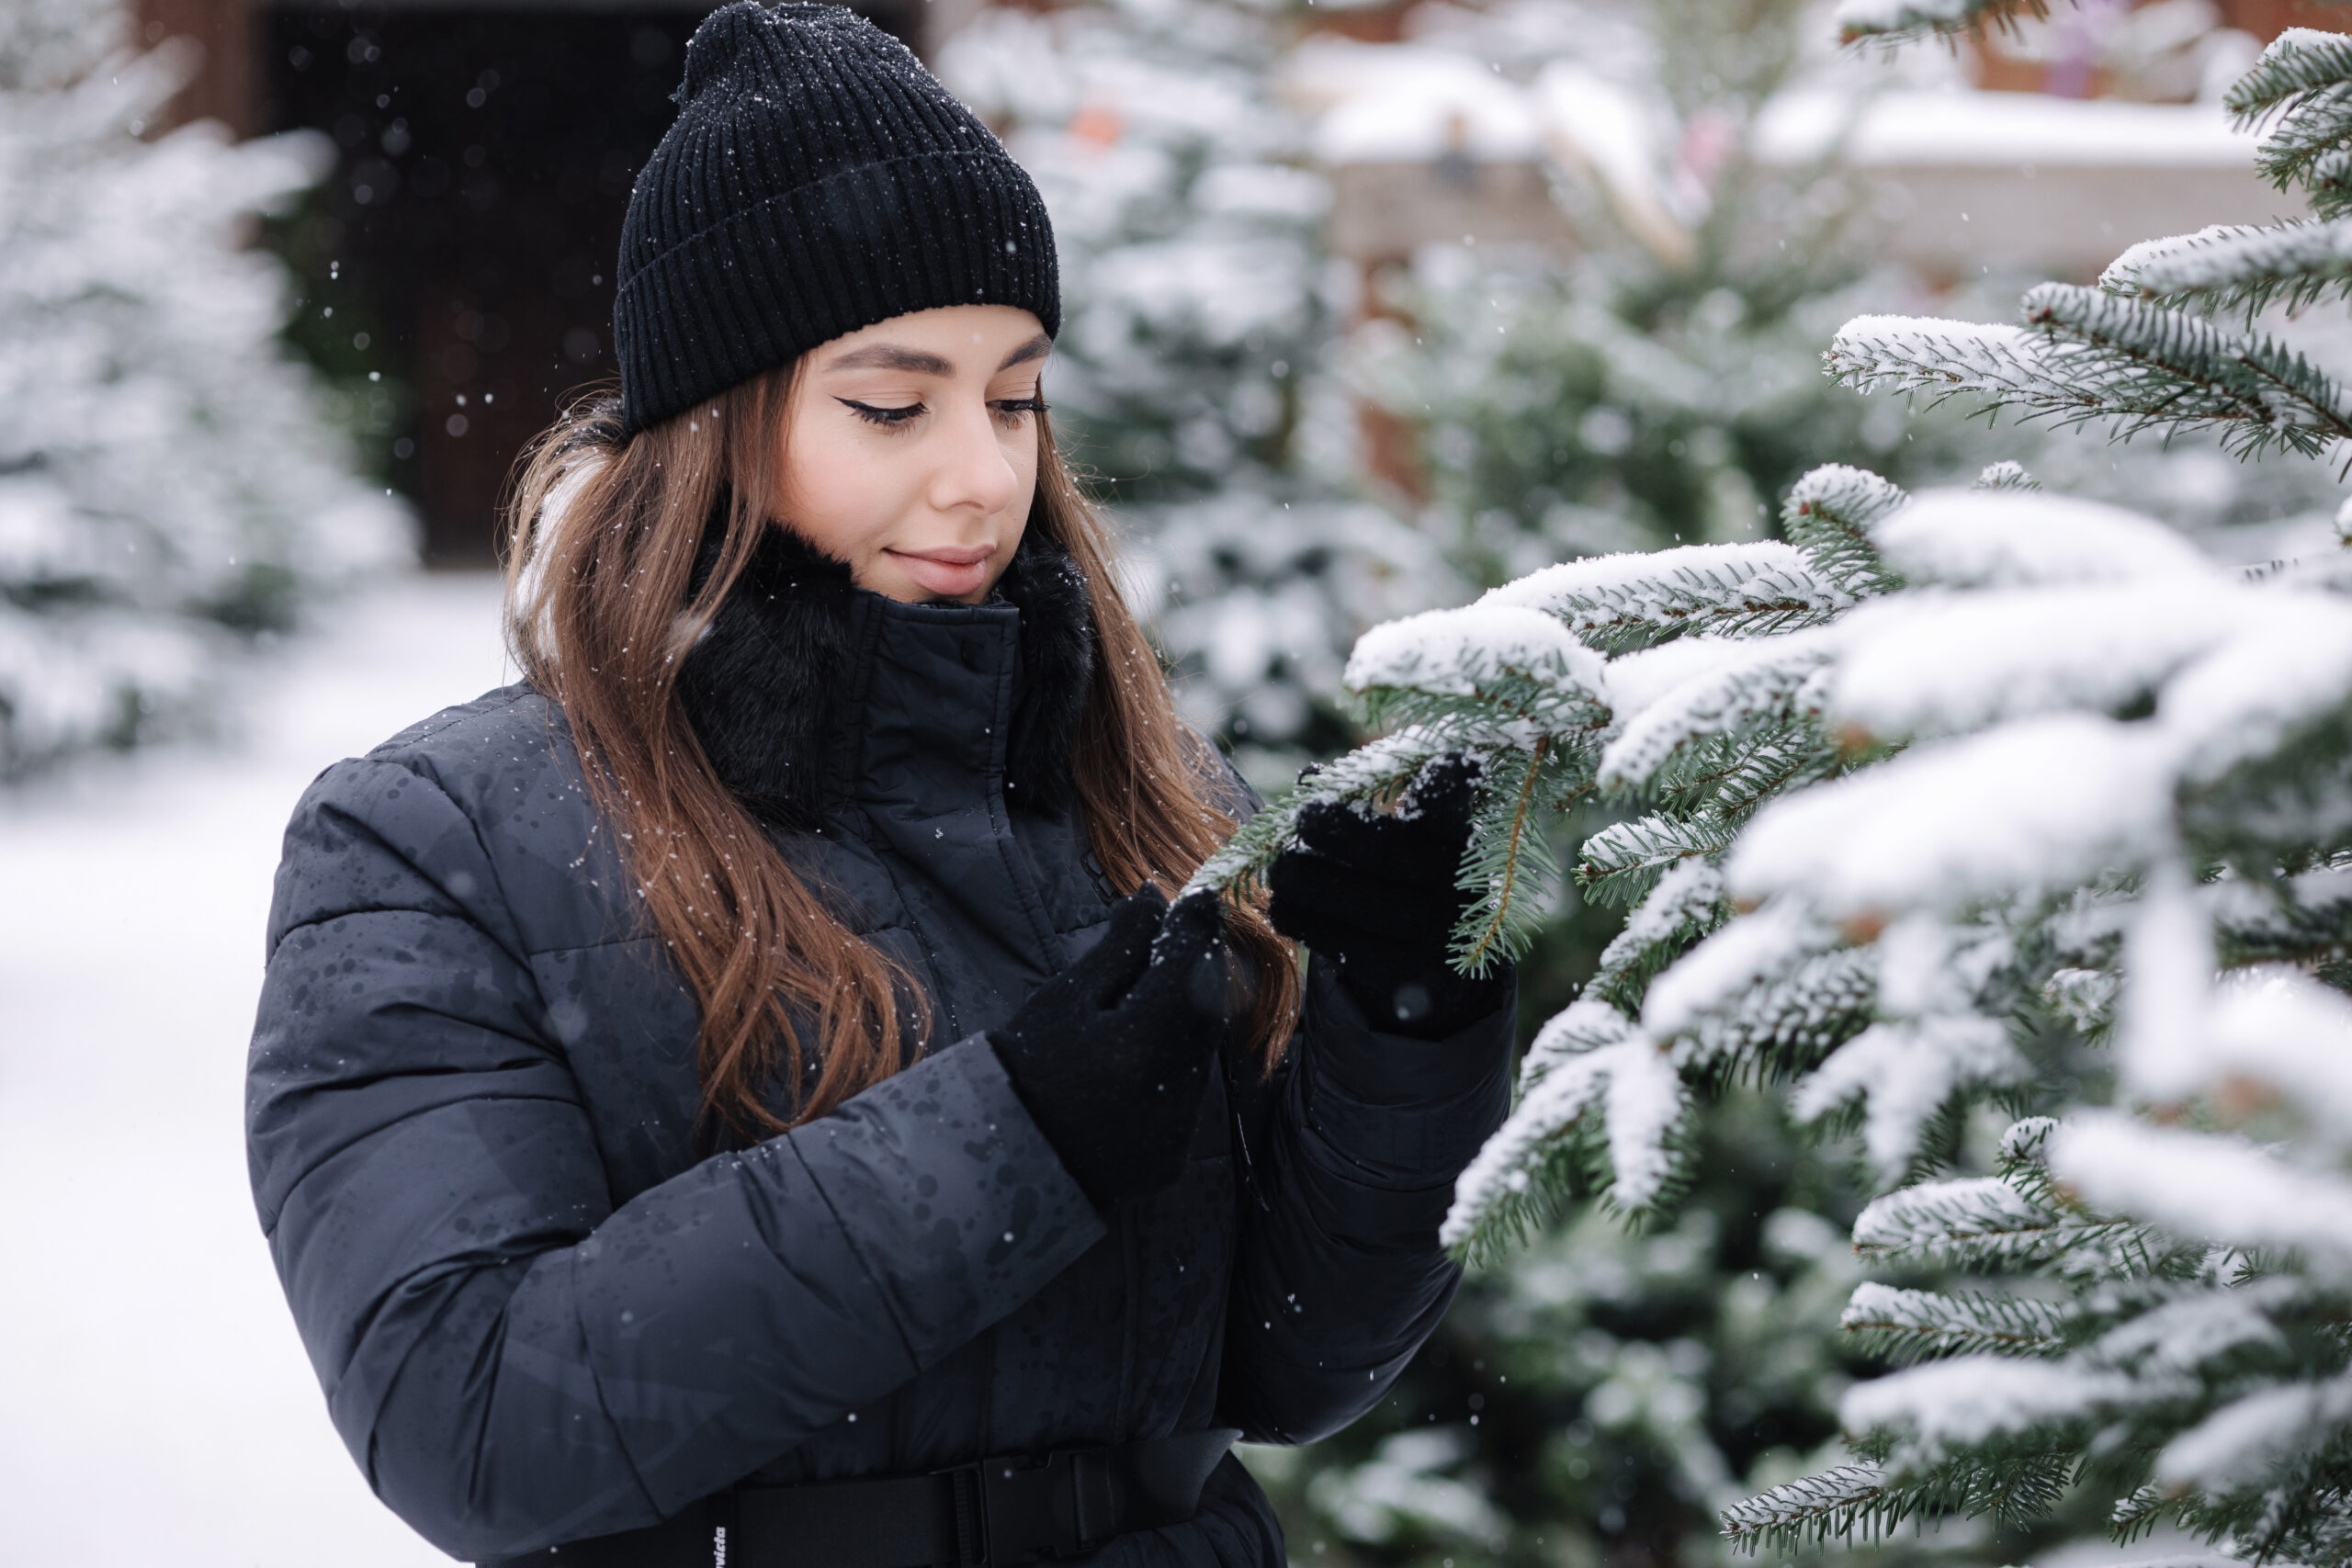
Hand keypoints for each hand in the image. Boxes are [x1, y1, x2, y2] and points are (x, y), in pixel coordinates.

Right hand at [989, 887, 1236, 1206]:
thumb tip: (1156, 896)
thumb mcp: (1064, 999)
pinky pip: (1187, 1094)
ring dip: (1187, 1018)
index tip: (1199, 898)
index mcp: (1142, 1043)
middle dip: (1195, 970)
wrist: (997, 1161)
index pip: (1191, 967)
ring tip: (1149, 998)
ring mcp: (1177, 1130)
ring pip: (1199, 1053)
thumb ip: (1120, 948)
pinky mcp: (1173, 1157)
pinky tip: (1139, 1056)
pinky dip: (1173, 1065)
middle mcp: (1172, 1090)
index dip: (1197, 928)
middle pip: (1205, 1011)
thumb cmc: (1022, 1069)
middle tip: (1175, 939)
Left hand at [1266, 753, 1509, 1036]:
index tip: (1441, 762)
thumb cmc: (1410, 873)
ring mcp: (1437, 938)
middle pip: (1396, 855)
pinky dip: (1309, 924)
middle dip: (1344, 832)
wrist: (1441, 963)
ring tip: (1278, 867)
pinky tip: (1281, 907)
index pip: (1454, 810)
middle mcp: (1457, 889)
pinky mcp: (1409, 978)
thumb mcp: (1408, 836)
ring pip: (1371, 907)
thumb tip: (1311, 775)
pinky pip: (1351, 950)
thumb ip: (1371, 802)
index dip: (1449, 786)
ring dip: (1313, 882)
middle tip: (1304, 815)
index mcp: (1461, 843)